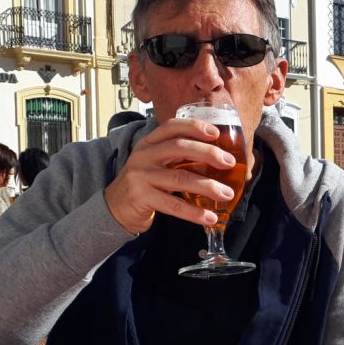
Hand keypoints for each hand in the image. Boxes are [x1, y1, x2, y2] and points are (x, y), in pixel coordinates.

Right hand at [103, 118, 236, 233]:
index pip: (171, 127)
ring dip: (207, 186)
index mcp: (149, 143)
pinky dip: (194, 212)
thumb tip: (218, 159)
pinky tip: (210, 217)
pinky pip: (173, 205)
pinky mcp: (141, 198)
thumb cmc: (144, 184)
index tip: (216, 133)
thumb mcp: (156, 164)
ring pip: (180, 178)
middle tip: (229, 163)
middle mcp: (143, 156)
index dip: (194, 127)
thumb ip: (178, 157)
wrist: (115, 208)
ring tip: (227, 194)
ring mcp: (141, 176)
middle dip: (207, 153)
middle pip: (179, 148)